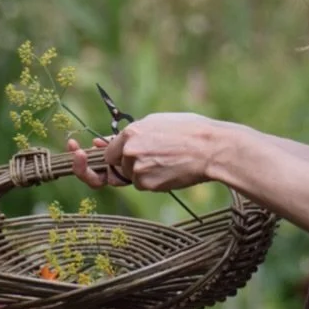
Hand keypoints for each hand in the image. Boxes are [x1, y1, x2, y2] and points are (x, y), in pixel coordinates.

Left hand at [66, 113, 219, 192]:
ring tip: (169, 158)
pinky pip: (144, 185)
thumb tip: (99, 144)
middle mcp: (129, 152)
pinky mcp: (149, 184)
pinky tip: (172, 167)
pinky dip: (154, 180)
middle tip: (129, 159)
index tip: (97, 155)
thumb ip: (128, 135)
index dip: (108, 156)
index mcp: (130, 134)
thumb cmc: (188, 131)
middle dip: (118, 166)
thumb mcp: (156, 123)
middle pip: (115, 166)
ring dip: (143, 172)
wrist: (211, 149)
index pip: (108, 152)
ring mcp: (137, 170)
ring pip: (130, 177)